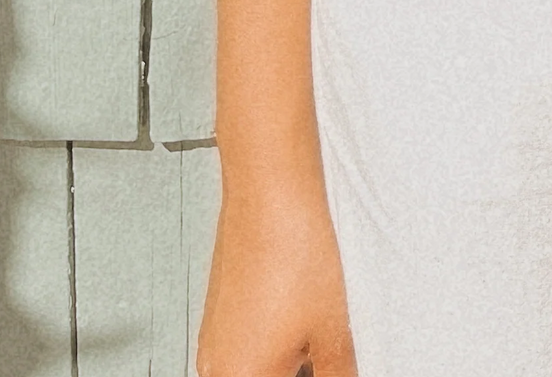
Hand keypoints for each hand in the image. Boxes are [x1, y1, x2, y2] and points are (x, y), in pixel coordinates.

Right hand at [196, 183, 357, 376]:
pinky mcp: (217, 315)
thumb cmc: (293, 252)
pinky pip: (243, 346)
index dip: (316, 374)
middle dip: (298, 370)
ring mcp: (213, 341)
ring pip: (253, 367)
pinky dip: (271, 342)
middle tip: (326, 352)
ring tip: (317, 331)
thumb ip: (338, 373)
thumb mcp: (332, 330)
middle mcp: (217, 367)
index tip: (331, 365)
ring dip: (285, 360)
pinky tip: (298, 315)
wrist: (269, 193)